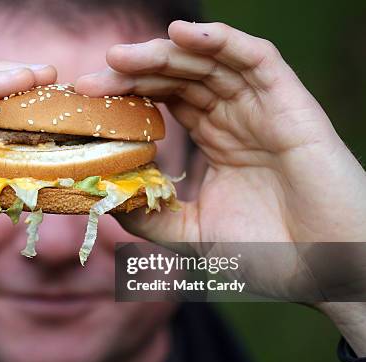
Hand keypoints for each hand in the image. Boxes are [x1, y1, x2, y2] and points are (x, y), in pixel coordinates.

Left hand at [76, 21, 365, 340]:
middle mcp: (235, 117)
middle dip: (135, 71)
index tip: (88, 98)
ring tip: (122, 56)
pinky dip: (221, 42)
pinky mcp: (290, 104)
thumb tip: (105, 198)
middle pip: (180, 77)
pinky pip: (256, 59)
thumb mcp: (191, 235)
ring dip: (165, 53)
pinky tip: (183, 35)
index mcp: (215, 140)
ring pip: (209, 63)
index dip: (127, 94)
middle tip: (95, 76)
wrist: (327, 271)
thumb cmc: (267, 255)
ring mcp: (261, 108)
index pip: (164, 101)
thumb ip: (150, 216)